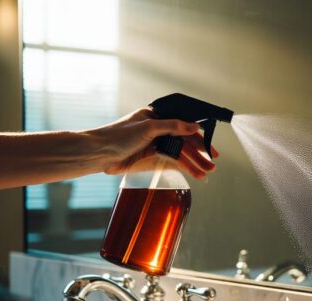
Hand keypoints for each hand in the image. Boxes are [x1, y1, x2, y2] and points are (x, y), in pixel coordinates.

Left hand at [87, 108, 217, 178]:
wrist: (99, 154)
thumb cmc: (118, 135)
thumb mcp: (148, 127)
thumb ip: (172, 127)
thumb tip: (194, 126)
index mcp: (156, 116)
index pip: (183, 123)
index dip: (199, 134)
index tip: (211, 145)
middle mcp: (158, 129)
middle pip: (184, 140)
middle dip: (199, 153)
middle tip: (212, 164)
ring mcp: (155, 144)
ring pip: (180, 153)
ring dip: (193, 163)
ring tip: (206, 173)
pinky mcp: (151, 157)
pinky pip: (172, 162)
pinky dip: (183, 168)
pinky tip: (194, 174)